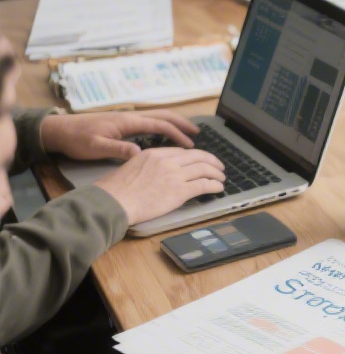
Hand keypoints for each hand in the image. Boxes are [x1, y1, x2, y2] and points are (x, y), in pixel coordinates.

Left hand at [41, 110, 197, 160]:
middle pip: (162, 116)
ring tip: (187, 132)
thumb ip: (118, 149)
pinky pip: (149, 122)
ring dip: (174, 123)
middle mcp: (130, 117)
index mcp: (127, 122)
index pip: (159, 125)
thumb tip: (140, 153)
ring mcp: (126, 119)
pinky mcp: (122, 124)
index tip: (190, 145)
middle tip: (197, 133)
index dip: (177, 134)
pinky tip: (165, 135)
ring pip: (157, 117)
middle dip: (181, 123)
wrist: (59, 131)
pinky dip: (163, 126)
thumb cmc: (76, 140)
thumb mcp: (96, 147)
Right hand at [94, 147, 224, 223]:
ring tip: (221, 178)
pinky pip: (204, 185)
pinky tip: (218, 188)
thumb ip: (148, 165)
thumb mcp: (133, 167)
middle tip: (219, 167)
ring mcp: (175, 175)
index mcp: (154, 153)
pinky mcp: (180, 191)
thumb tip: (157, 172)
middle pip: (198, 157)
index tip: (202, 160)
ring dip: (216, 174)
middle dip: (212, 161)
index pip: (182, 152)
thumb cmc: (117, 189)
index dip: (196, 156)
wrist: (114, 201)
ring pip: (204, 169)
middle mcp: (167, 161)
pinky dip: (214, 185)